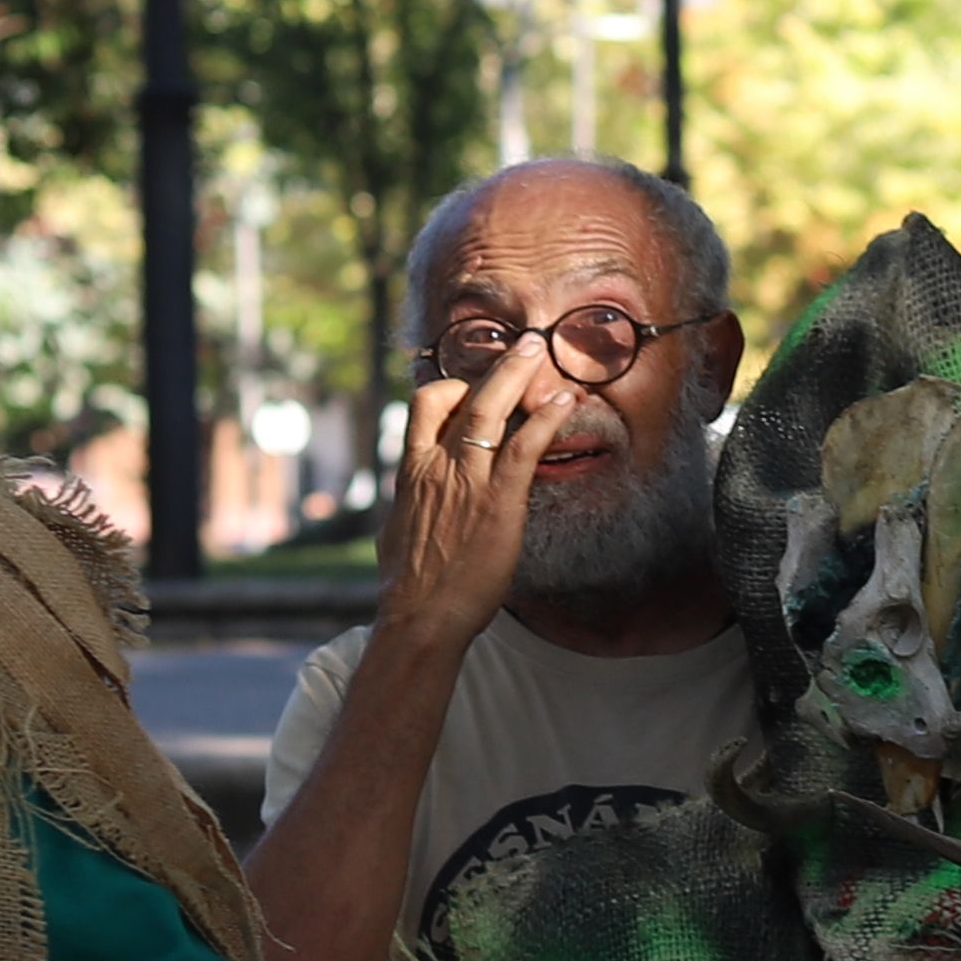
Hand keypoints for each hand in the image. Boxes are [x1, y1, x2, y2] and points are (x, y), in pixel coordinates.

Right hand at [378, 334, 570, 643]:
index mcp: (411, 472)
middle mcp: (436, 466)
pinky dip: (545, 419)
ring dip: (516, 374)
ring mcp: (467, 480)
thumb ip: (407, 507)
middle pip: (460, 397)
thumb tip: (406, 503)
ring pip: (489, 410)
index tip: (471, 376)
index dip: (448, 384)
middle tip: (520, 344)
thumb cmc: (407, 586)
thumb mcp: (396, 533)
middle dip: (493, 366)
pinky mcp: (498, 500)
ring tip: (538, 349)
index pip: (422, 408)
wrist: (420, 616)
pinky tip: (565, 403)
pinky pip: (524, 447)